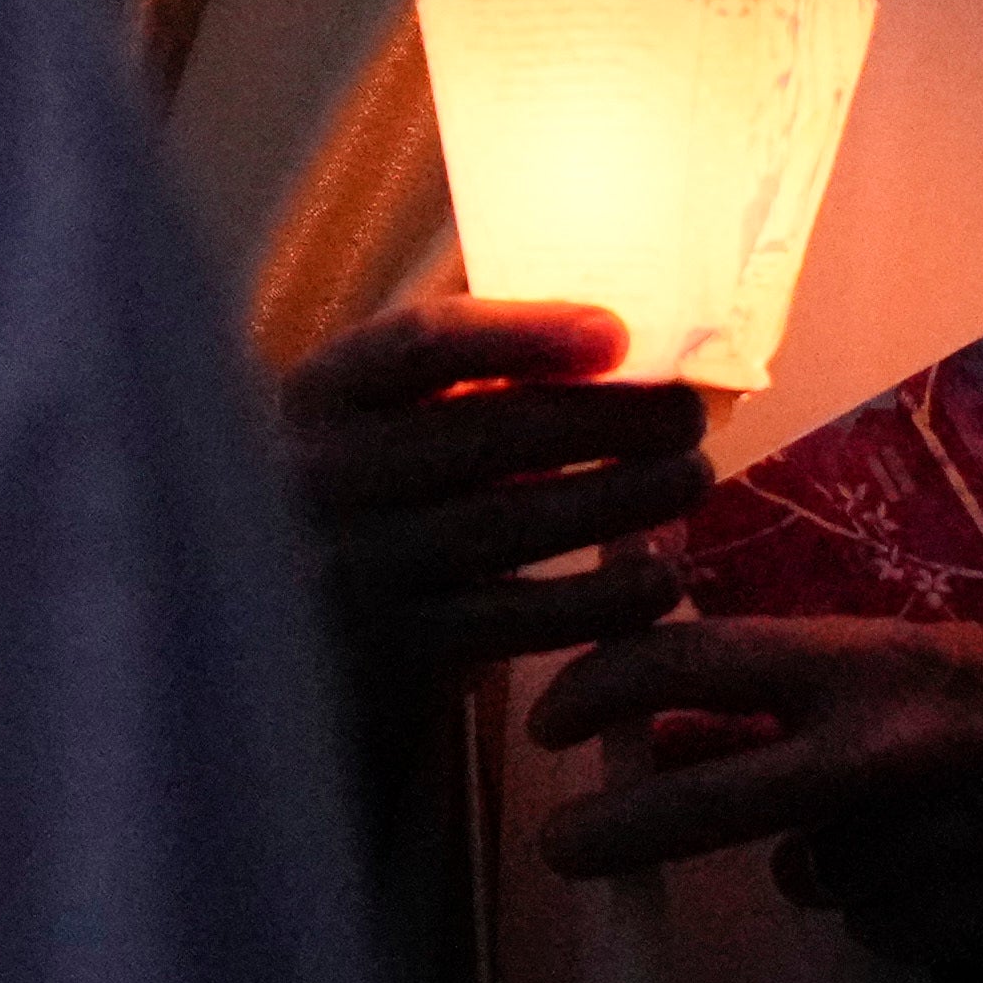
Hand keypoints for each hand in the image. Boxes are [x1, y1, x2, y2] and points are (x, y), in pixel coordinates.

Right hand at [281, 299, 711, 689]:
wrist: (293, 650)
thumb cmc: (375, 504)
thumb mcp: (379, 425)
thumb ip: (460, 375)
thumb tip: (611, 328)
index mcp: (322, 392)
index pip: (421, 343)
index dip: (523, 333)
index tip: (617, 335)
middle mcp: (323, 475)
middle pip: (487, 431)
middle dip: (608, 418)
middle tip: (687, 414)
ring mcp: (353, 568)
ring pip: (511, 524)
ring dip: (622, 498)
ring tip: (690, 477)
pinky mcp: (393, 653)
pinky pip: (518, 619)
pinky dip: (602, 597)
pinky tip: (659, 577)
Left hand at [527, 614, 982, 968]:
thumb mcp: (913, 664)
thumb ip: (787, 701)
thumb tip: (662, 737)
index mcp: (872, 663)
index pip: (701, 663)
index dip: (606, 687)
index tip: (550, 721)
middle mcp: (883, 753)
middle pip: (706, 800)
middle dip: (617, 827)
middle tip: (561, 846)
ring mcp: (915, 846)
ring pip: (806, 875)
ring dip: (827, 859)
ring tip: (917, 820)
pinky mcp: (950, 924)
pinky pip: (873, 926)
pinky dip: (894, 906)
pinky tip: (958, 866)